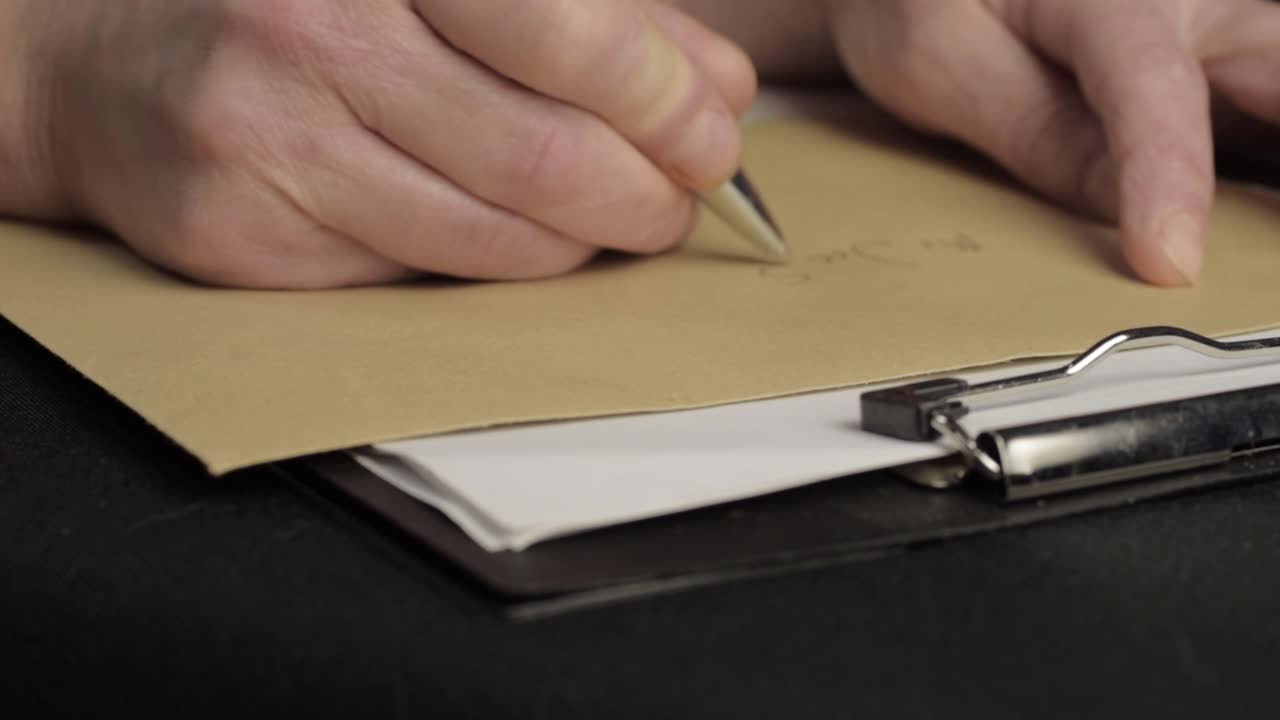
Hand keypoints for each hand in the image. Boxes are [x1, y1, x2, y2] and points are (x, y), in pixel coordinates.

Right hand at [6, 0, 754, 287]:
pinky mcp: (245, 236)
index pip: (568, 29)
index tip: (712, 135)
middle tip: (679, 198)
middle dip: (648, 193)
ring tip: (617, 221)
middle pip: (545, 152)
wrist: (113, 62)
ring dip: (587, 242)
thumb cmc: (307, 9)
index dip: (666, 99)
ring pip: (497, 236)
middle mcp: (317, 30)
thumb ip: (592, 22)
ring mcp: (271, 139)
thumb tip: (717, 88)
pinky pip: (426, 276)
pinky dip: (504, 268)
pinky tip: (520, 239)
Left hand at [829, 0, 1279, 285]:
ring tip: (1265, 236)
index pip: (1153, 83)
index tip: (1170, 260)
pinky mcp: (1198, 53)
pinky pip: (1257, 103)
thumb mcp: (940, 65)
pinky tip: (1252, 206)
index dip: (1167, 176)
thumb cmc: (918, 0)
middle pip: (1274, 66)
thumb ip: (1034, 134)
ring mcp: (1198, 20)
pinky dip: (1263, 149)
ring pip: (1278, 81)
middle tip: (1272, 245)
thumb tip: (1121, 209)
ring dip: (1278, 152)